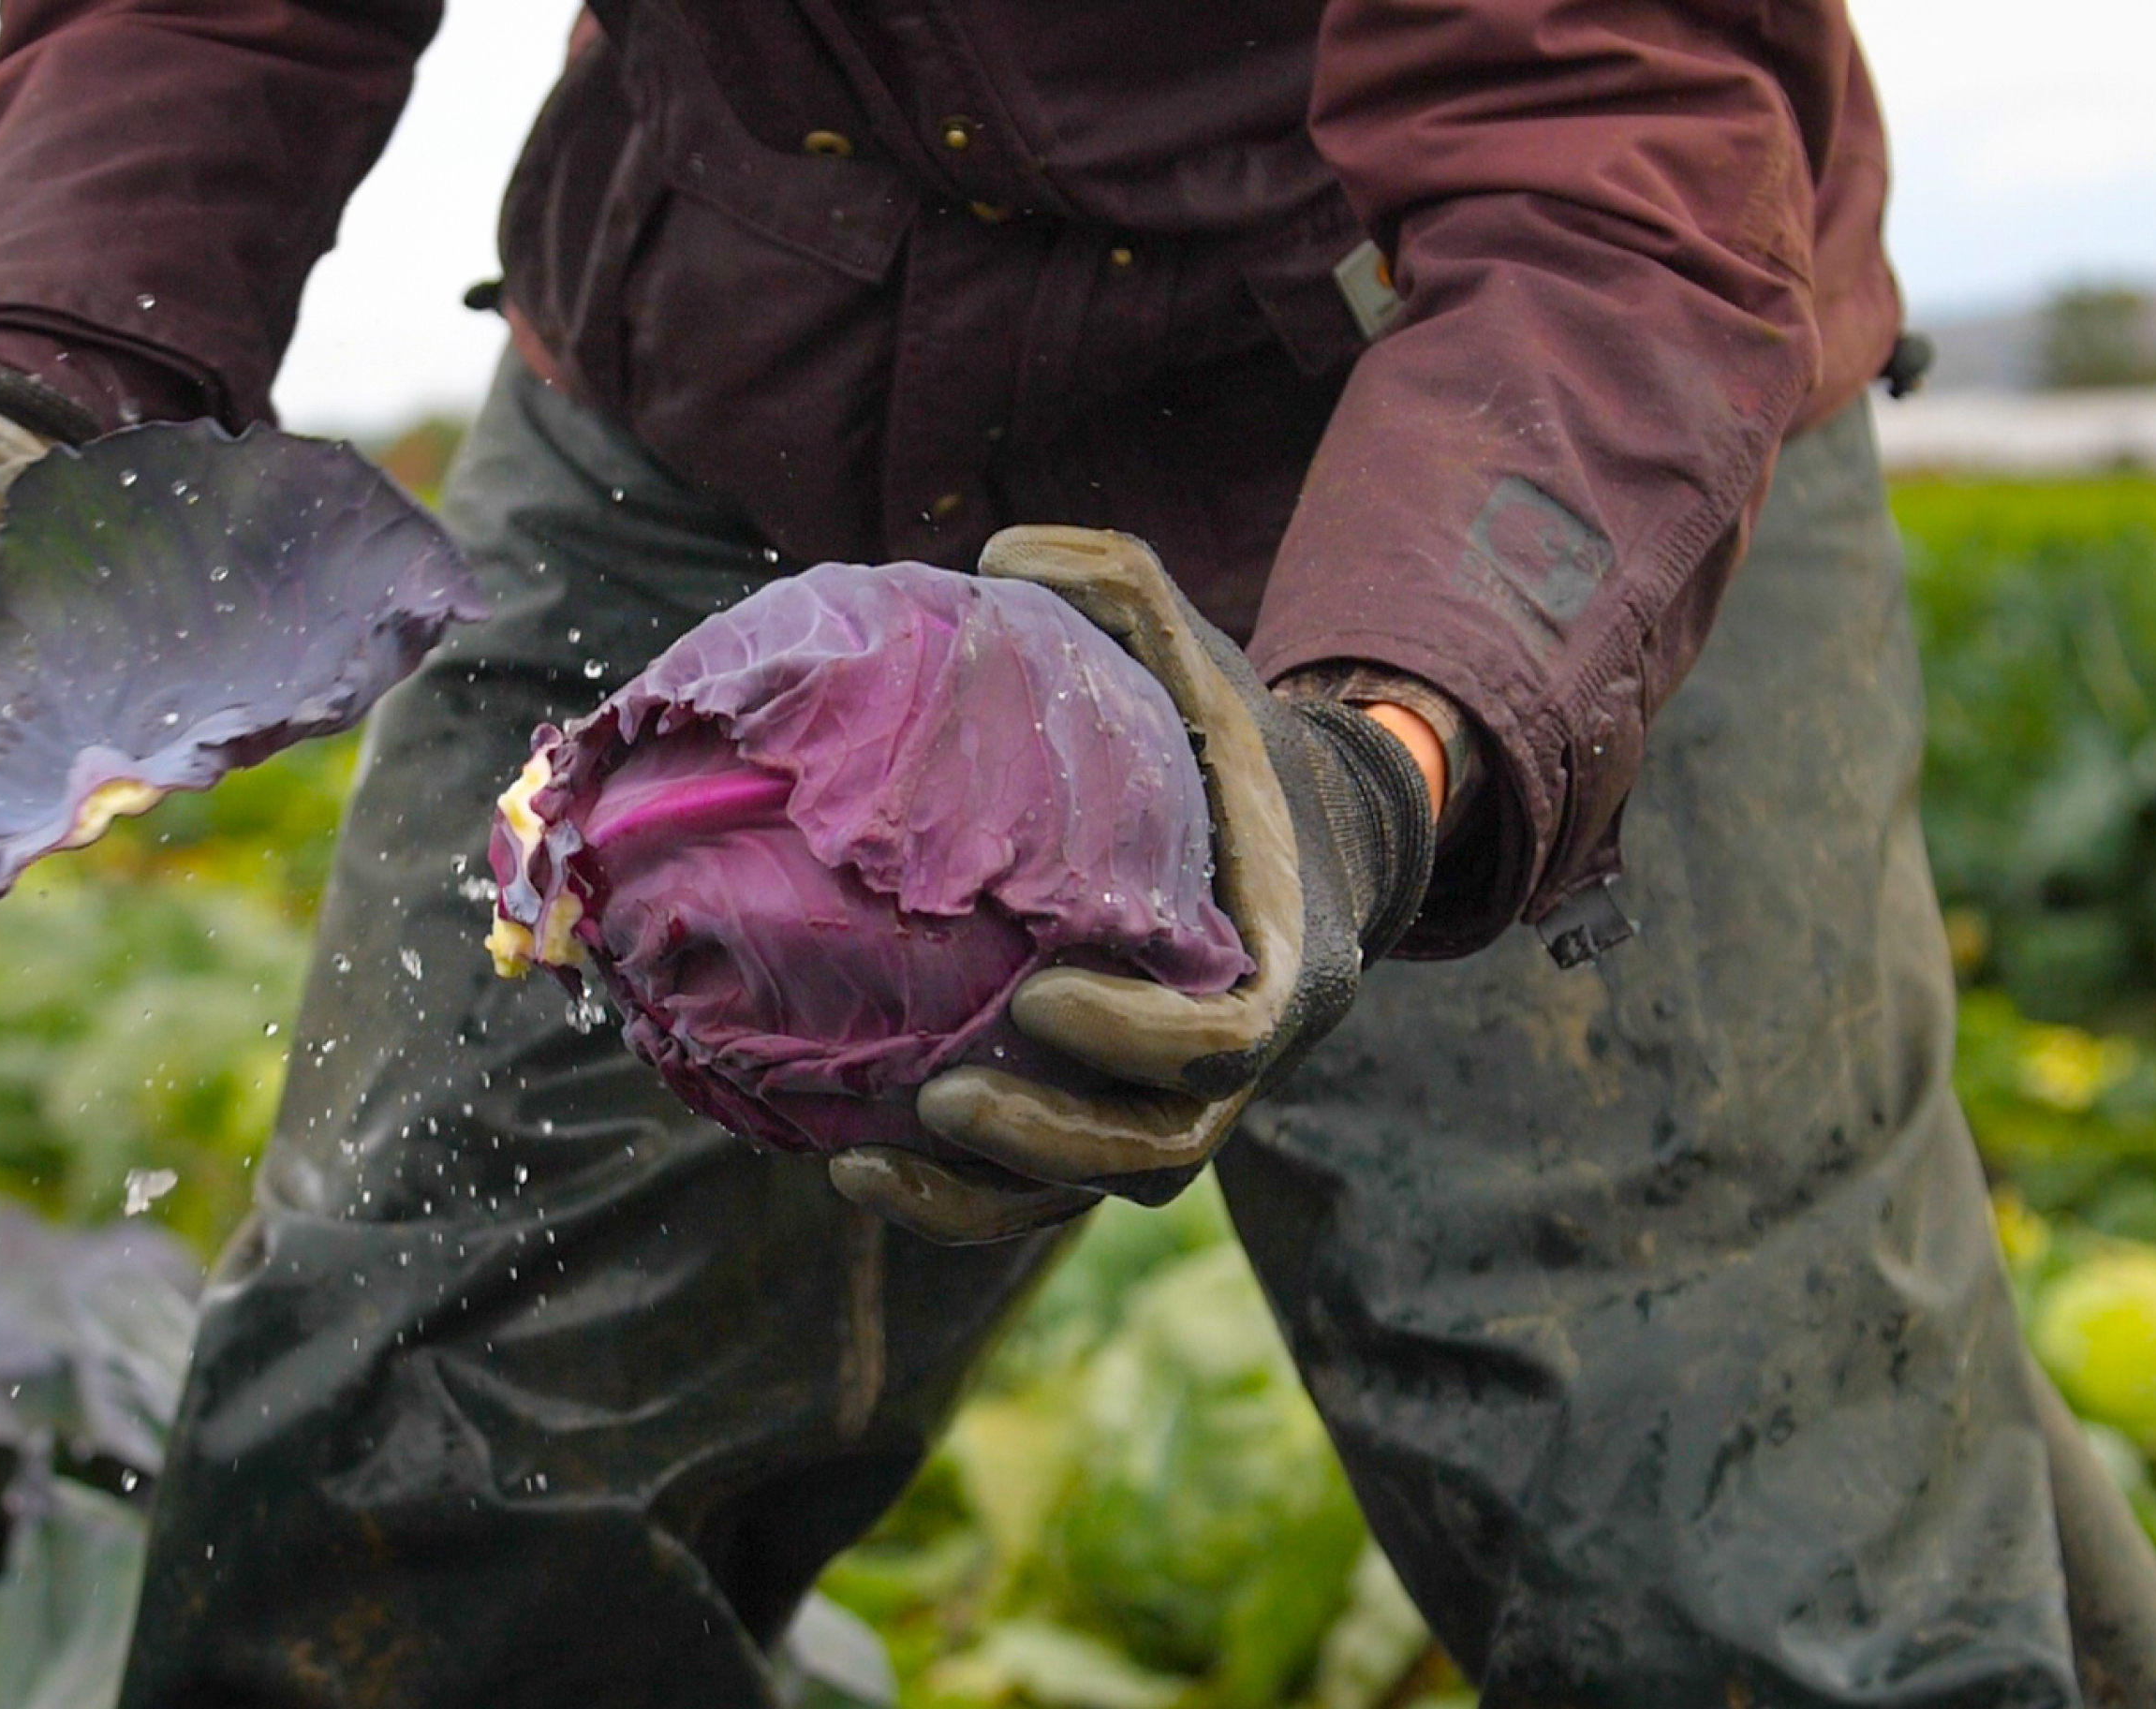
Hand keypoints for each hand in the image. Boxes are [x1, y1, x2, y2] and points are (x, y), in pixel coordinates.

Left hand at [828, 526, 1438, 1243]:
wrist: (1307, 840)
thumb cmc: (1233, 742)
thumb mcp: (1198, 655)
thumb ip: (1120, 587)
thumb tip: (1000, 551)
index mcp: (1279, 963)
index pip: (1227, 1040)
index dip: (1135, 1040)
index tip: (1035, 998)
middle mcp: (1241, 1060)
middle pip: (1160, 1149)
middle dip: (1051, 1141)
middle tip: (942, 1095)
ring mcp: (1182, 1105)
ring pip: (1093, 1192)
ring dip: (984, 1197)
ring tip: (861, 1164)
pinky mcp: (1119, 1125)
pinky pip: (1046, 1198)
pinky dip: (957, 1203)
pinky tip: (848, 1168)